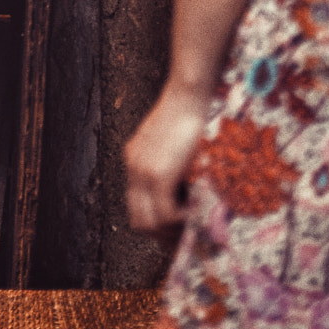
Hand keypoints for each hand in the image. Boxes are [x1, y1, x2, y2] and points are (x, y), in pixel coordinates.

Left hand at [125, 82, 210, 233]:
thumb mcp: (174, 142)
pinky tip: (195, 212)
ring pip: (148, 222)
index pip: (137, 206)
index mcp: (136, 159)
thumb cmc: (191, 114)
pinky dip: (179, 221)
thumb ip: (172, 163)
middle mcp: (134, 167)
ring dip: (171, 231)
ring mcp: (142, 171)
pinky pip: (164, 213)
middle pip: (138, 220)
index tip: (178, 228)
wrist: (190, 94)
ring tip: (191, 225)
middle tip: (185, 234)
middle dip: (163, 234)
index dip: (158, 223)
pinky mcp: (157, 174)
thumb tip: (187, 192)